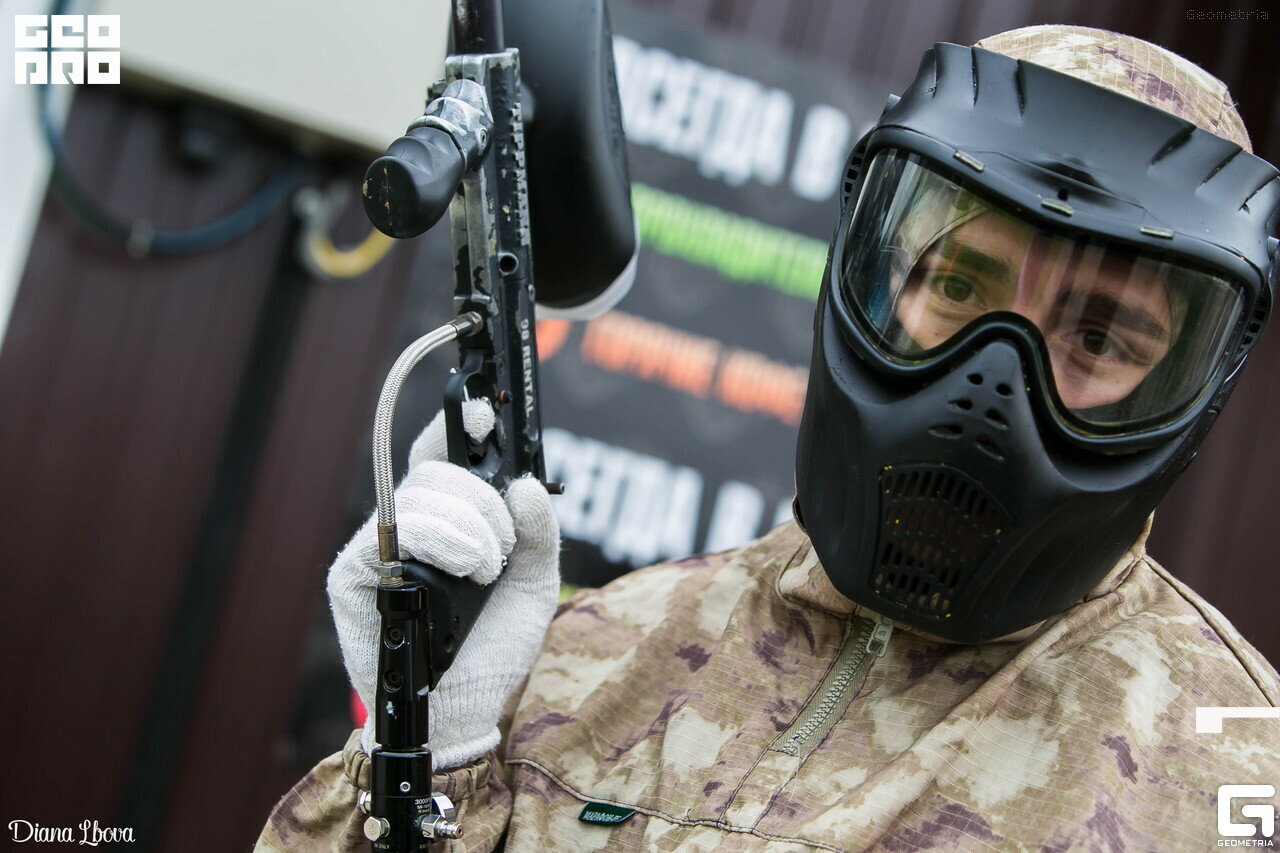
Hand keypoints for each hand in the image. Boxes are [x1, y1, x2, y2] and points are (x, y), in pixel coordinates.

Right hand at [326, 402, 560, 768]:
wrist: (463, 711)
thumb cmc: (492, 647)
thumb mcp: (534, 584)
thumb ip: (539, 533)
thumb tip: (527, 484)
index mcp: (446, 519)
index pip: (443, 456)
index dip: (458, 428)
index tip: (484, 413)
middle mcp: (406, 525)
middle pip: (438, 472)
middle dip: (484, 503)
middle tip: (501, 550)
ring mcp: (377, 547)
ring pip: (421, 496)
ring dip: (471, 530)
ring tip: (484, 573)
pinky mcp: (352, 573)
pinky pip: (395, 531)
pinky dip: (441, 542)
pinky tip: (462, 572)